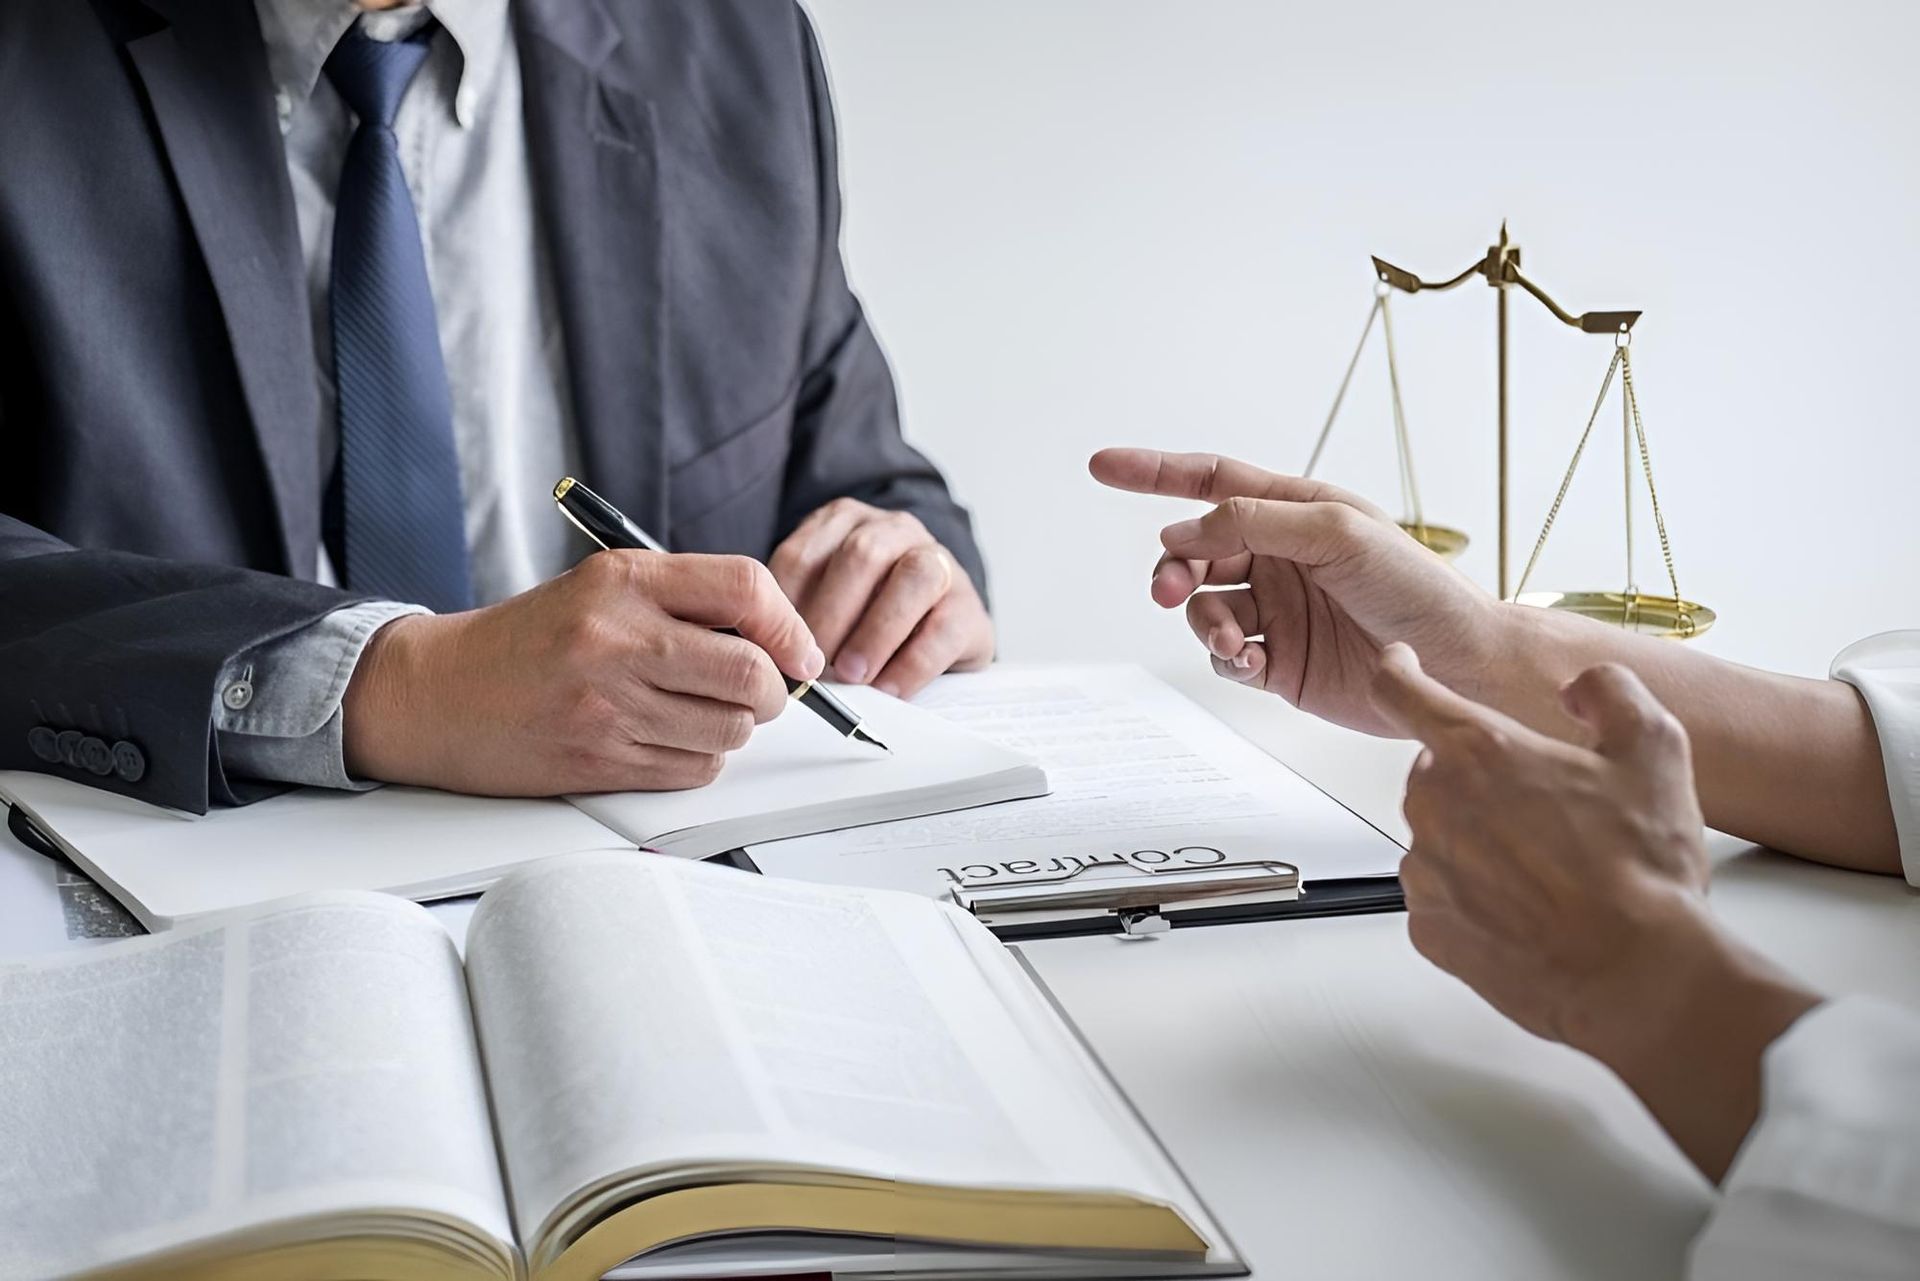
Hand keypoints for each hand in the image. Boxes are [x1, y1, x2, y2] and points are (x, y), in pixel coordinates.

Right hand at [342, 552, 823, 794]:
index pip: (745, 587)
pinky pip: (694, 768)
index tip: (798, 650)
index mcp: (622, 580)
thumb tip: (777, 636)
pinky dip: (699, 759)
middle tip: (763, 691)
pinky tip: (667, 739)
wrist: (439, 694)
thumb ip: (683, 599)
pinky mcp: (601, 759)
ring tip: (701, 712)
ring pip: (731, 728)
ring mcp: (609, 703)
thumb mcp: (601, 588)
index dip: (789, 625)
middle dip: (774, 690)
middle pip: (752, 671)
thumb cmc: (526, 641)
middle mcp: (617, 638)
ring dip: (734, 727)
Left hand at [769, 498, 992, 697]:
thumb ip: (796, 616)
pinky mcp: (970, 606)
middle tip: (813, 663)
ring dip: (876, 630)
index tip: (774, 648)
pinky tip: (889, 689)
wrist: (938, 626)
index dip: (785, 604)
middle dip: (832, 614)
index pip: (805, 553)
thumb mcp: (824, 603)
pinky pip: (944, 627)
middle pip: (862, 554)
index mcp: (846, 524)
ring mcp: (939, 562)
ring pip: (914, 577)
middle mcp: (895, 531)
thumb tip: (768, 658)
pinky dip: (912, 663)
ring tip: (852, 674)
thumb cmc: (866, 615)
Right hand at [1089, 448, 1500, 735]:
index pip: (1210, 483)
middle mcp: (1280, 559)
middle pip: (1194, 553)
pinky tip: (1252, 661)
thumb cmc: (1416, 587)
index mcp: (1295, 513)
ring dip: (1205, 623)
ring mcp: (1278, 612)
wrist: (1455, 666)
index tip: (1103, 466)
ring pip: (1204, 610)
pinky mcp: (1282, 663)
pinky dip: (1227, 660)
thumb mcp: (1338, 532)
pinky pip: (1227, 659)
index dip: (1154, 473)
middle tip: (1173, 589)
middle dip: (1175, 569)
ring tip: (1235, 641)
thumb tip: (1186, 529)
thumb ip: (1256, 522)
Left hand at [1370, 643, 1819, 1178]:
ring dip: (1478, 841)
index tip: (1397, 665)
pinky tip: (1529, 910)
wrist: (1636, 974)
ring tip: (1551, 869)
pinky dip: (1475, 899)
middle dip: (1478, 778)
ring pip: (1438, 836)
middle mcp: (1436, 807)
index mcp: (1479, 752)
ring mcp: (1427, 873)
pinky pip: (1442, 898)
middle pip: (1434, 772)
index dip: (1397, 670)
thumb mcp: (1654, 747)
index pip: (1401, 691)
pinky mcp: (1430, 930)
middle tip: (1546, 807)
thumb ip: (1611, 692)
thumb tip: (1581, 688)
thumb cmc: (1640, 870)